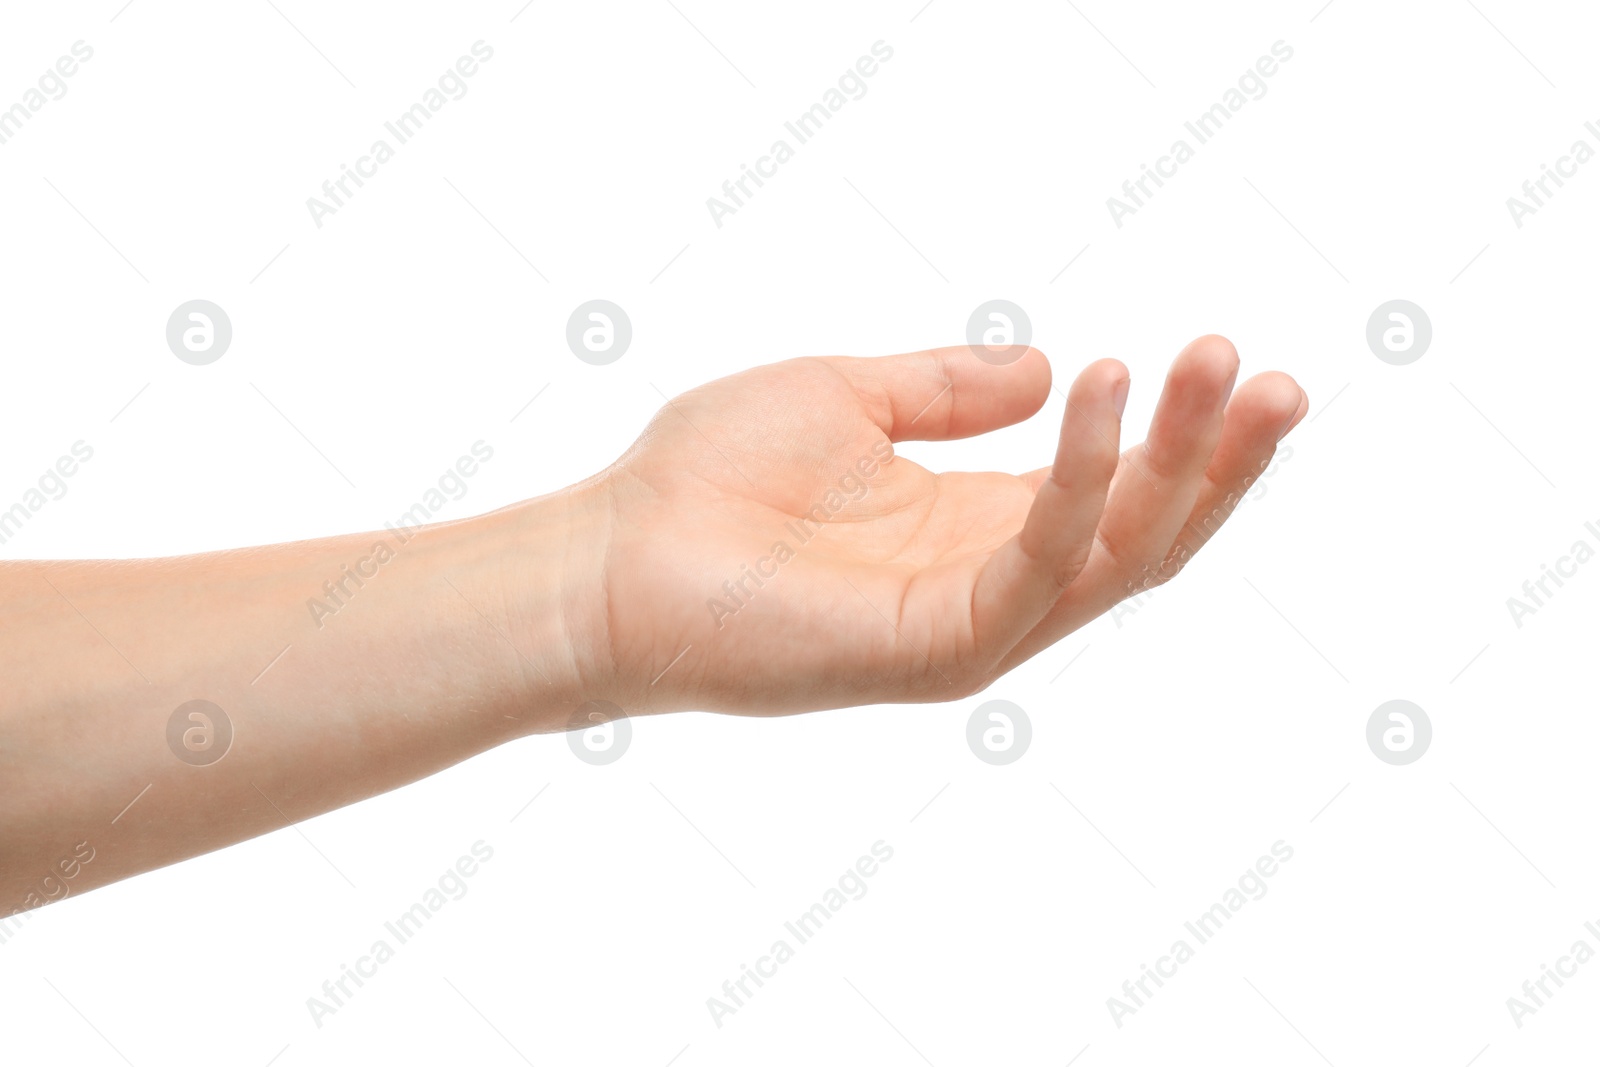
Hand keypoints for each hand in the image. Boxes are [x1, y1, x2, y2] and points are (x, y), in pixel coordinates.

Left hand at [561, 335, 1306, 715]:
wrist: (614, 554)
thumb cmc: (710, 479)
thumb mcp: (846, 397)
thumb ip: (948, 388)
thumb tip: (1049, 364)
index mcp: (974, 524)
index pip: (1112, 490)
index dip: (1180, 433)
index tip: (1229, 360)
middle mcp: (989, 579)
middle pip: (1143, 530)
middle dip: (1216, 456)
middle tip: (1272, 376)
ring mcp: (972, 622)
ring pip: (1117, 557)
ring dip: (1181, 466)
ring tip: (1222, 371)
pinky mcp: (939, 647)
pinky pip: (1040, 566)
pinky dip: (1083, 483)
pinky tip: (1100, 393)